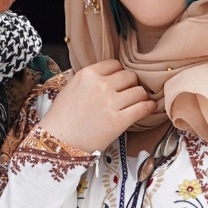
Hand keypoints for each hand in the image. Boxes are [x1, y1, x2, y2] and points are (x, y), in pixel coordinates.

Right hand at [40, 60, 157, 154]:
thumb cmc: (62, 118)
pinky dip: (149, 107)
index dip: (119, 73)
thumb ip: (89, 79)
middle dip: (131, 84)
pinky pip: (143, 107)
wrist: (58, 142)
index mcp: (87, 74)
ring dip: (140, 97)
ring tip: (137, 103)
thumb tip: (107, 75)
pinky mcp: (119, 120)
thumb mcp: (71, 88)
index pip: (115, 64)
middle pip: (130, 76)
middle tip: (128, 94)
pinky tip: (148, 109)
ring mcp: (111, 102)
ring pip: (139, 91)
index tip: (119, 82)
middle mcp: (100, 85)